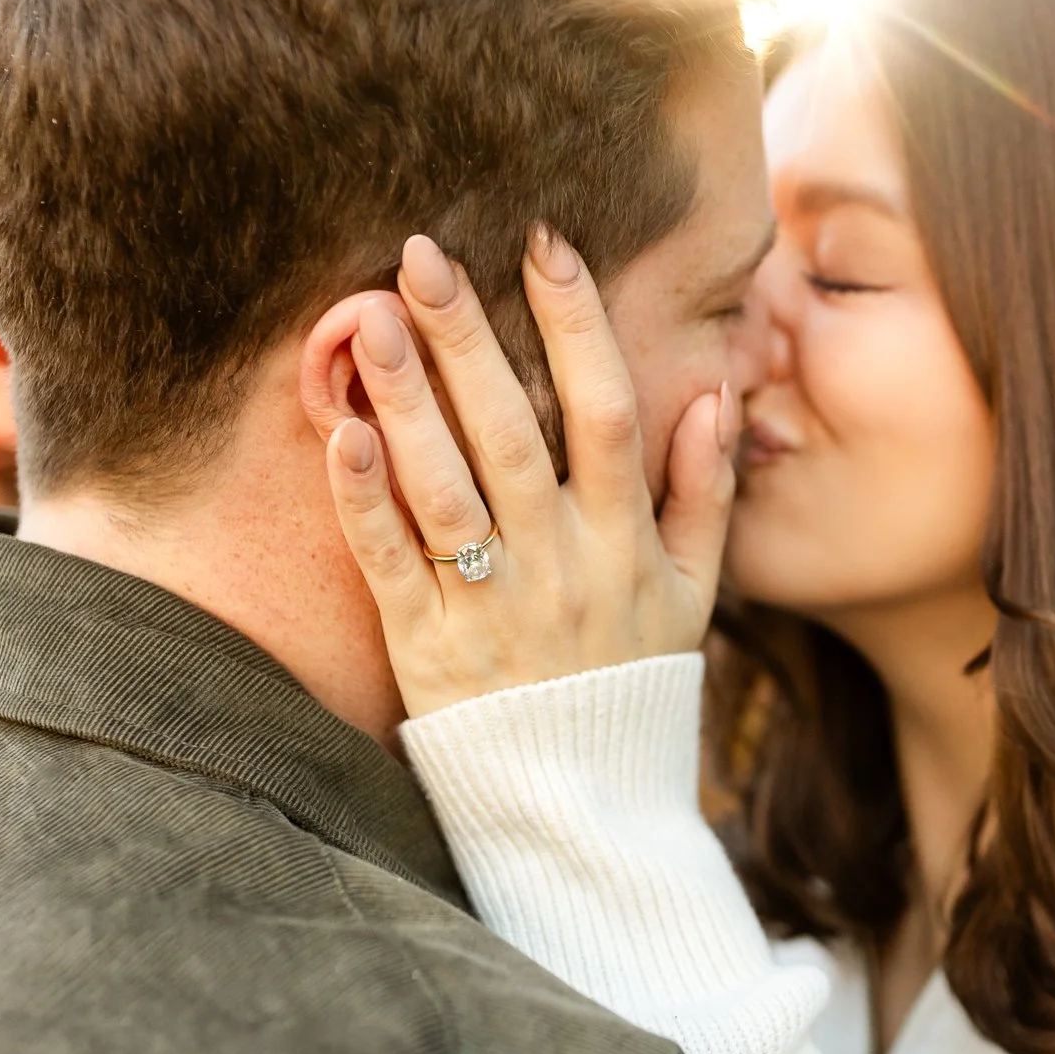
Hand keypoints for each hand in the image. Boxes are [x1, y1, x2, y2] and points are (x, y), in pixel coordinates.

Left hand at [325, 227, 737, 723]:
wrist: (584, 809)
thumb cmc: (632, 681)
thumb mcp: (694, 593)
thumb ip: (704, 493)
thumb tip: (713, 394)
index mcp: (626, 542)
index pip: (607, 412)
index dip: (578, 325)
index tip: (544, 244)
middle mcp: (560, 565)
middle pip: (514, 432)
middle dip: (471, 337)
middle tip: (424, 253)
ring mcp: (491, 606)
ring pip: (446, 487)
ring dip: (409, 399)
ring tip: (373, 318)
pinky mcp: (425, 648)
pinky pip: (391, 564)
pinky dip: (364, 500)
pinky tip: (341, 432)